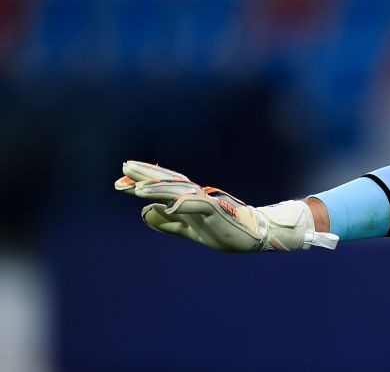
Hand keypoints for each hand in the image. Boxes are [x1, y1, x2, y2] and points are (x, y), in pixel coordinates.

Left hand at [115, 161, 337, 251]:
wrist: (256, 235)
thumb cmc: (224, 230)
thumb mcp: (190, 230)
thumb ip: (169, 223)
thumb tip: (145, 213)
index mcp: (190, 199)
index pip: (163, 187)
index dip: (142, 183)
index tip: (119, 181)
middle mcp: (197, 196)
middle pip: (169, 182)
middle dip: (146, 176)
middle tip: (124, 167)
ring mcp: (209, 203)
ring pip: (181, 192)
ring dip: (160, 189)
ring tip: (138, 189)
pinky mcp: (220, 212)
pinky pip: (202, 206)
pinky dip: (186, 205)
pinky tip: (170, 205)